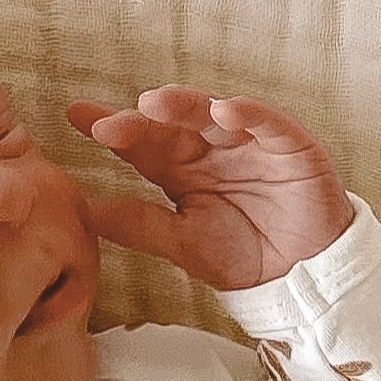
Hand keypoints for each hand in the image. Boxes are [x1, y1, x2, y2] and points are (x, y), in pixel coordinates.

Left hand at [63, 87, 350, 291]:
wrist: (302, 277)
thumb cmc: (244, 257)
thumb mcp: (185, 244)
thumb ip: (143, 226)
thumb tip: (89, 213)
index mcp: (182, 169)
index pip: (142, 142)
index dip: (113, 128)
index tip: (77, 116)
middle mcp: (211, 148)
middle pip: (172, 123)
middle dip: (141, 119)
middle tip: (108, 124)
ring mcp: (249, 142)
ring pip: (213, 113)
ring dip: (185, 105)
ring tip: (155, 103)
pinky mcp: (289, 145)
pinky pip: (268, 123)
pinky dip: (250, 114)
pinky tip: (226, 111)